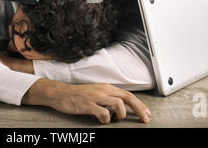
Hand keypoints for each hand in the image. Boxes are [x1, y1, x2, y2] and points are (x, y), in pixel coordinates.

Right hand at [22, 79, 150, 123]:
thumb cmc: (78, 95)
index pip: (128, 95)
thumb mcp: (96, 93)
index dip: (140, 104)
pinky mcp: (88, 104)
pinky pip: (103, 113)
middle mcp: (104, 90)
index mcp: (107, 88)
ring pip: (118, 104)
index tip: (147, 114)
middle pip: (127, 97)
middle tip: (145, 119)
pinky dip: (106, 119)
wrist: (60, 93)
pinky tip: (102, 120)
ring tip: (115, 119)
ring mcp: (96, 97)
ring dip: (121, 114)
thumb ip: (108, 97)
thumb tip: (122, 106)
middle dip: (139, 109)